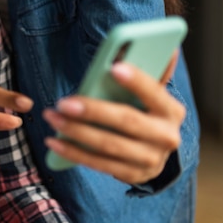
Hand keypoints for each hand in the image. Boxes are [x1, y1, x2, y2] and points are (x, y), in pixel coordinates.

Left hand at [43, 53, 185, 183]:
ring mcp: (150, 160)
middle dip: (92, 111)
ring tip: (51, 117)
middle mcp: (166, 137)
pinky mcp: (133, 175)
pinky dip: (74, 152)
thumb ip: (149, 70)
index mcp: (171, 110)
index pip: (154, 92)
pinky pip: (99, 164)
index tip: (114, 67)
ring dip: (75, 132)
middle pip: (126, 121)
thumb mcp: (149, 92)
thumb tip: (165, 47)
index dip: (136, 81)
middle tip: (62, 102)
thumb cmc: (144, 109)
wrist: (155, 149)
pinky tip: (53, 141)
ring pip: (108, 146)